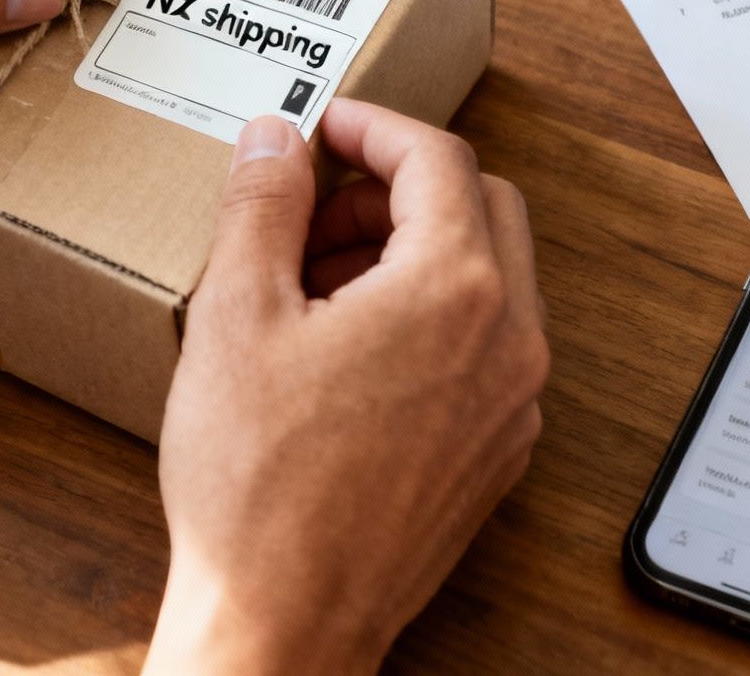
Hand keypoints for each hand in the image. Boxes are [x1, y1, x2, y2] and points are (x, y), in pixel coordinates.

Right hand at [146, 101, 549, 674]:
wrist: (283, 621)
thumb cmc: (257, 485)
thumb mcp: (237, 315)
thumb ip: (263, 205)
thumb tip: (276, 140)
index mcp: (455, 290)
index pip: (438, 159)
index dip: (373, 127)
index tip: (323, 128)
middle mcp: (509, 343)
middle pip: (482, 208)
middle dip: (397, 189)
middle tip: (315, 206)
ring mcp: (513, 405)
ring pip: (489, 281)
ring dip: (412, 253)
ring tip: (313, 282)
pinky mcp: (496, 454)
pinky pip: (485, 349)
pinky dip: (429, 318)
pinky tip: (344, 352)